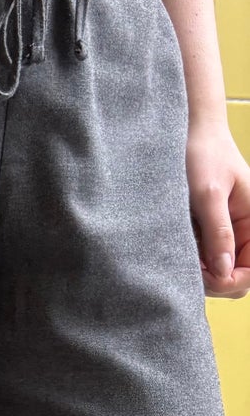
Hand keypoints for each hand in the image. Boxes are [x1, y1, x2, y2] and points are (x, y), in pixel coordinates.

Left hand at [186, 116, 249, 298]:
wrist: (185, 133)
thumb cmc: (202, 155)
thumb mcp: (208, 195)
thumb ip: (218, 232)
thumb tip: (223, 272)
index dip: (229, 281)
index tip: (203, 276)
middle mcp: (241, 231)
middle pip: (233, 278)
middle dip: (212, 281)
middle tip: (185, 267)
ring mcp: (221, 235)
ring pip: (214, 273)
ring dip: (197, 273)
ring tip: (177, 255)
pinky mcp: (202, 233)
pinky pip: (198, 260)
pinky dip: (187, 262)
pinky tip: (173, 250)